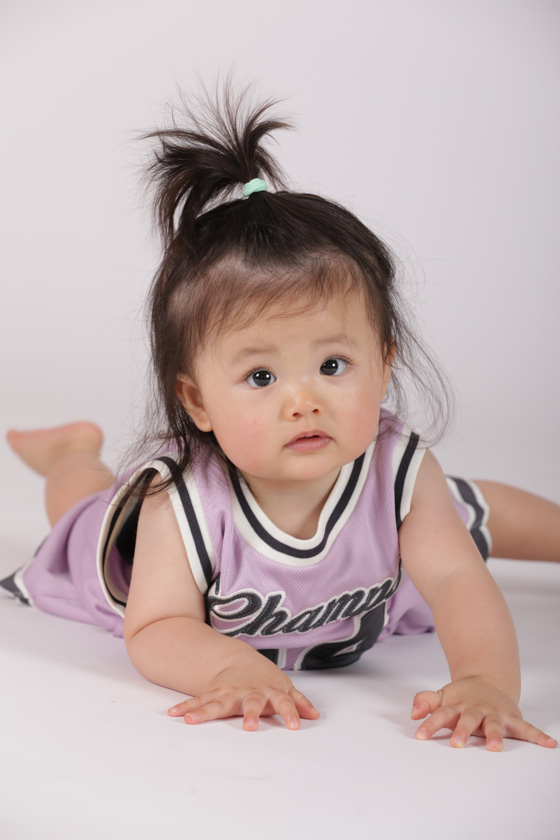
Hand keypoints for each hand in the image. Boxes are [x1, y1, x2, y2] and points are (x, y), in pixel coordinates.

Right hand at [168, 659, 319, 730]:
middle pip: (251, 703)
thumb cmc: (264, 680)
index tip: (294, 726)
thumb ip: (299, 702)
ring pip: (218, 702)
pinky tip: (174, 714)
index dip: (290, 713)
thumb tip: (315, 716)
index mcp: (270, 692)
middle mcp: (249, 692)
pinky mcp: (214, 694)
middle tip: (250, 727)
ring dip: (205, 711)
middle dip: (251, 714)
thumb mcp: (284, 688)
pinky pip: (199, 701)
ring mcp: (230, 692)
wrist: (238, 660)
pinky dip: (187, 707)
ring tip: (191, 720)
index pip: (284, 702)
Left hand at [411, 677, 556, 750]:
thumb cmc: (463, 696)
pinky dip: (538, 736)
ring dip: (495, 735)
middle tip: (456, 744)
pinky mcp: (512, 718)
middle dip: (462, 731)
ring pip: (494, 724)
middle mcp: (476, 709)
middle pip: (468, 719)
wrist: (488, 681)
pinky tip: (549, 744)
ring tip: (494, 747)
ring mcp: (495, 714)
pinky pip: (526, 728)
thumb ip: (426, 701)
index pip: (441, 714)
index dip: (430, 724)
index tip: (419, 734)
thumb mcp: (442, 696)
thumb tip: (413, 712)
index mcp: (458, 705)